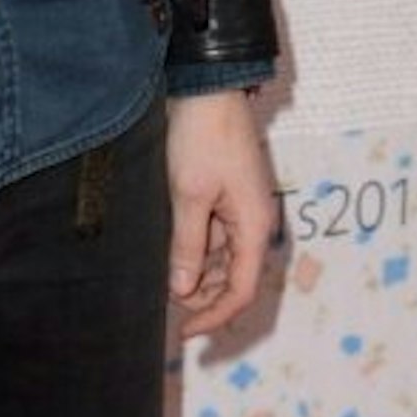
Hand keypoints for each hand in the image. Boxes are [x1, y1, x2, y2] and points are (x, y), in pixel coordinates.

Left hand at [166, 87, 274, 338]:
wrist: (208, 86)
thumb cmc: (202, 136)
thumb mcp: (189, 194)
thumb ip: (187, 245)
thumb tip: (182, 290)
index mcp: (254, 227)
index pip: (241, 290)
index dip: (215, 316)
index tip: (185, 331)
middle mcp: (254, 222)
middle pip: (233, 277)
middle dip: (202, 295)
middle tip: (164, 299)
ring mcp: (240, 208)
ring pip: (221, 257)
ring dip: (196, 270)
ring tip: (162, 274)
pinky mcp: (226, 194)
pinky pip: (214, 234)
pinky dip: (194, 246)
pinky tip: (169, 247)